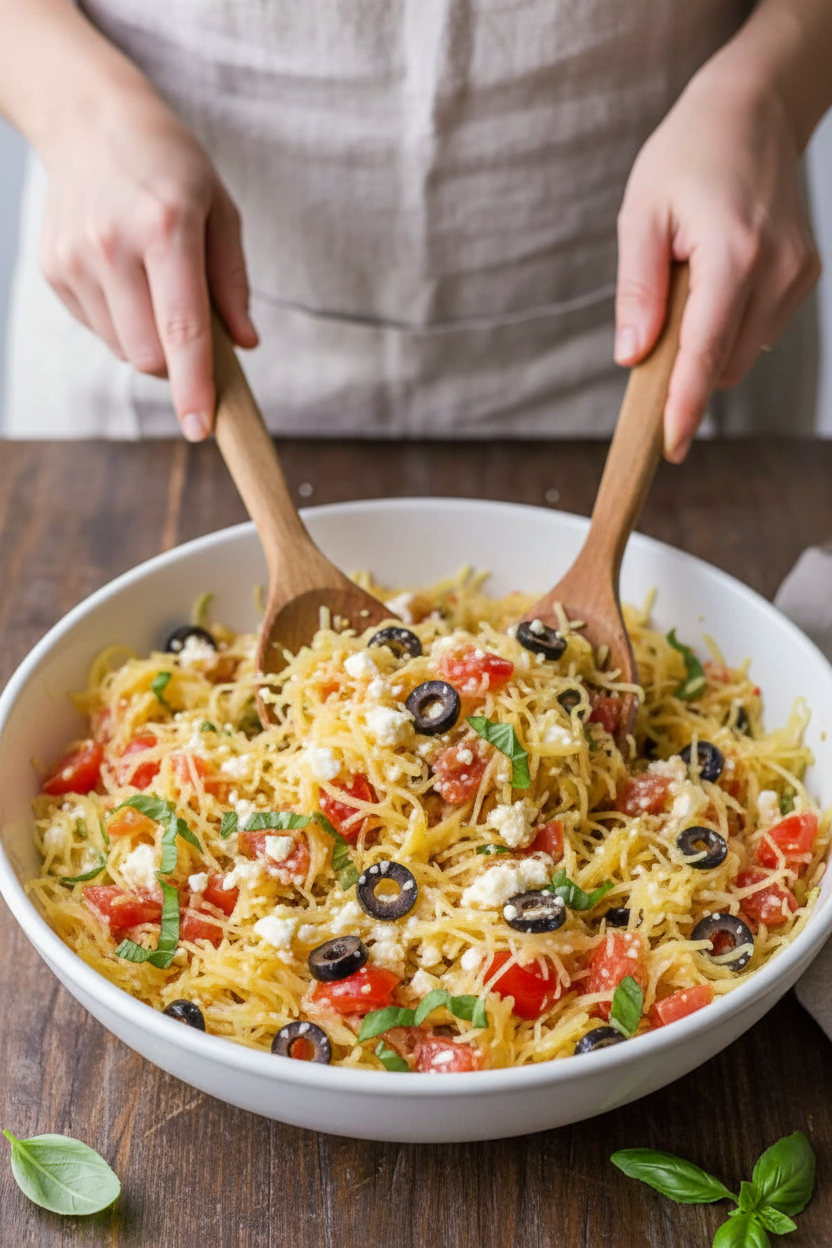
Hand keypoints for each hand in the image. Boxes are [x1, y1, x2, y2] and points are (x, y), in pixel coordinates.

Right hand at [39, 84, 256, 438]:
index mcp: (166, 229)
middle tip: (192, 329)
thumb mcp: (220, 211)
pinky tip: (125, 277)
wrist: (91, 121)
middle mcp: (113, 245)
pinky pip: (99, 329)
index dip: (195, 387)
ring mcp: (76, 259)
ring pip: (123, 349)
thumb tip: (243, 345)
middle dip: (177, 363)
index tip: (202, 428)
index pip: (183, 331)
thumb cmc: (170, 166)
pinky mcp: (53, 269)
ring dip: (150, 343)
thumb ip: (232, 283)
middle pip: (149, 355)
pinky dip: (122, 322)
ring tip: (156, 288)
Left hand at [615, 55, 820, 461]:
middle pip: (723, 363)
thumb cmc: (688, 154)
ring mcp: (798, 274)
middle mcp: (776, 269)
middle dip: (685, 369)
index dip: (684, 407)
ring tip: (691, 284)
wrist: (753, 108)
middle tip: (656, 326)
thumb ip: (638, 291)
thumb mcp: (641, 215)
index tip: (669, 448)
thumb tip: (632, 357)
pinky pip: (759, 330)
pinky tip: (717, 283)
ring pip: (742, 353)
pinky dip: (730, 326)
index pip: (705, 353)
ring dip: (708, 346)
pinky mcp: (806, 274)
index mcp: (733, 254)